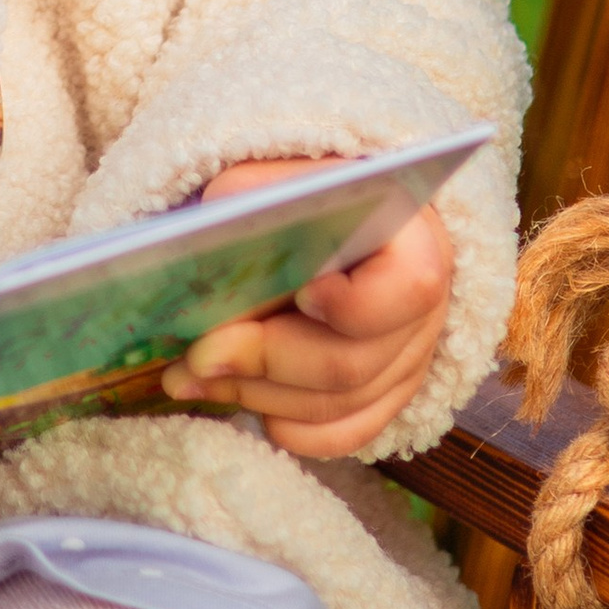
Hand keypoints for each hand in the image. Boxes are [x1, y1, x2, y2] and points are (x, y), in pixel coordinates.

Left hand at [161, 156, 455, 459]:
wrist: (330, 217)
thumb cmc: (307, 192)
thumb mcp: (288, 173)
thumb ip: (257, 190)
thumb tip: (214, 218)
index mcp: (414, 244)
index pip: (409, 288)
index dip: (351, 303)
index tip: (298, 293)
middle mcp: (421, 314)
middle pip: (351, 363)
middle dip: (265, 360)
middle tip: (197, 354)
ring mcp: (405, 363)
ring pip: (336, 406)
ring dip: (255, 394)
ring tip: (187, 374)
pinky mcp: (380, 398)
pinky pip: (337, 435)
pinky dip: (283, 425)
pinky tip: (234, 399)